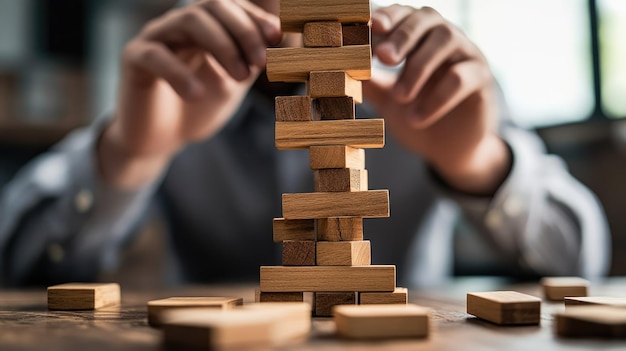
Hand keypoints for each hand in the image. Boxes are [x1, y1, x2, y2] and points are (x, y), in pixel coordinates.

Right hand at [99, 0, 280, 187]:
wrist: (162, 140)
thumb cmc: (199, 108)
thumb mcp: (235, 82)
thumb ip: (254, 60)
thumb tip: (283, 41)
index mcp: (205, 26)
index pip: (231, 6)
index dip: (255, 18)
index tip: (277, 37)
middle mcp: (179, 24)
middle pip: (212, 5)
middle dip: (243, 31)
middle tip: (261, 62)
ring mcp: (155, 37)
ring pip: (188, 20)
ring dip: (221, 45)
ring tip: (240, 78)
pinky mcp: (133, 59)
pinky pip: (156, 56)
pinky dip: (180, 73)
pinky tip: (198, 94)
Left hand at [364, 6, 510, 194]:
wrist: (447, 148)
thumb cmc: (414, 113)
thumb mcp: (386, 98)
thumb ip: (368, 82)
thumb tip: (338, 69)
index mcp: (417, 36)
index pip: (402, 14)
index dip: (387, 17)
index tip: (368, 28)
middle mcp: (442, 36)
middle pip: (425, 18)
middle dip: (402, 35)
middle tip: (383, 57)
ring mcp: (465, 53)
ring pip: (446, 40)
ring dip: (418, 67)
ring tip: (399, 96)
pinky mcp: (481, 77)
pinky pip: (462, 77)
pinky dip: (437, 97)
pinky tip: (417, 118)